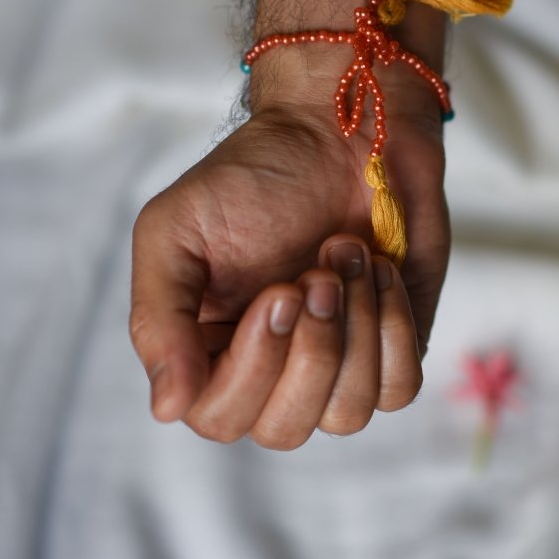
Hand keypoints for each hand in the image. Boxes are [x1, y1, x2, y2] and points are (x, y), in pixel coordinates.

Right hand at [129, 80, 448, 447]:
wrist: (340, 130)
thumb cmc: (254, 174)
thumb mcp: (175, 229)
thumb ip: (160, 318)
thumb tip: (167, 410)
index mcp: (209, 351)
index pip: (219, 416)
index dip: (254, 364)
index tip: (278, 290)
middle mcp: (273, 372)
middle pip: (284, 429)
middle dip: (310, 346)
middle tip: (315, 273)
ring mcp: (337, 365)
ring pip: (346, 413)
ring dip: (354, 326)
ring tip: (344, 254)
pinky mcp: (393, 346)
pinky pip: (399, 386)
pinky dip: (393, 325)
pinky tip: (378, 270)